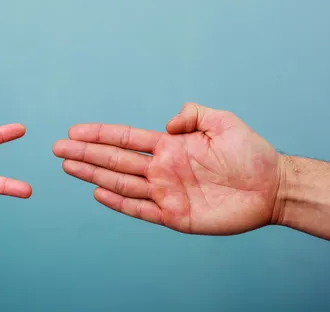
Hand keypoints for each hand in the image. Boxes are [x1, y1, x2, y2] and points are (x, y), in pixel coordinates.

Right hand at [53, 103, 281, 234]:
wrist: (272, 187)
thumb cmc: (251, 153)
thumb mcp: (222, 121)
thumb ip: (192, 114)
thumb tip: (166, 126)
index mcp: (169, 146)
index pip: (126, 138)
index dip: (99, 134)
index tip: (74, 131)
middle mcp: (162, 169)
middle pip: (115, 160)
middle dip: (85, 153)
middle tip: (57, 148)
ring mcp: (166, 192)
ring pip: (121, 182)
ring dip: (93, 174)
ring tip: (68, 165)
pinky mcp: (175, 216)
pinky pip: (141, 209)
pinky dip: (118, 202)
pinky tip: (98, 192)